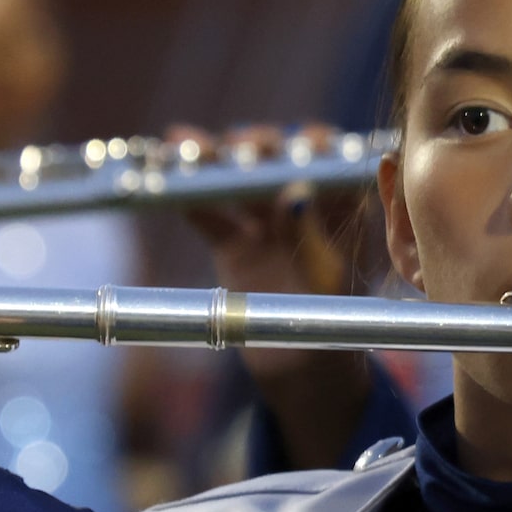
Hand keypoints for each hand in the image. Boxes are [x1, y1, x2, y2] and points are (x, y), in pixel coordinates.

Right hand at [181, 123, 382, 463]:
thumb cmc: (332, 323)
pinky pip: (211, 217)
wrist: (305, 370)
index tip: (304, 142)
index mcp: (341, 210)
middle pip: (278, 162)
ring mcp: (265, 223)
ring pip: (239, 182)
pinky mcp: (235, 245)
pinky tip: (170, 182)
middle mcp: (304, 207)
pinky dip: (190, 199)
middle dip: (258, 146)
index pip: (331, 162)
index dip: (316, 144)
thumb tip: (293, 192)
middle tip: (242, 144)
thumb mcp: (325, 281)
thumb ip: (308, 239)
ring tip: (191, 146)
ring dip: (214, 161)